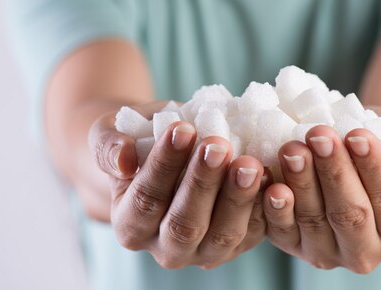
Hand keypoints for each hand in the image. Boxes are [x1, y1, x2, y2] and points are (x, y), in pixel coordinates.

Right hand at [89, 102, 266, 268]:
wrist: (172, 148)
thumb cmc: (139, 140)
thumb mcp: (111, 134)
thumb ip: (109, 145)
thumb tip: (123, 159)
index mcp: (130, 225)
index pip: (146, 199)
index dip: (164, 165)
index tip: (182, 128)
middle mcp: (165, 247)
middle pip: (184, 224)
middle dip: (202, 183)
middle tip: (218, 146)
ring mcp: (204, 251)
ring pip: (222, 234)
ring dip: (237, 199)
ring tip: (248, 163)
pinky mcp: (237, 244)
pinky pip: (255, 232)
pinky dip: (265, 207)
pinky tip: (270, 176)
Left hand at [262, 107, 380, 272]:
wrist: (363, 151)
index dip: (373, 168)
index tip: (357, 135)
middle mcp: (368, 252)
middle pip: (350, 214)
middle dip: (334, 172)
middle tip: (319, 135)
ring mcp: (328, 253)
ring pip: (314, 221)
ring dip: (301, 183)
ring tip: (293, 147)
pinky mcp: (295, 245)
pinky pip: (283, 231)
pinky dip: (275, 209)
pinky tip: (271, 183)